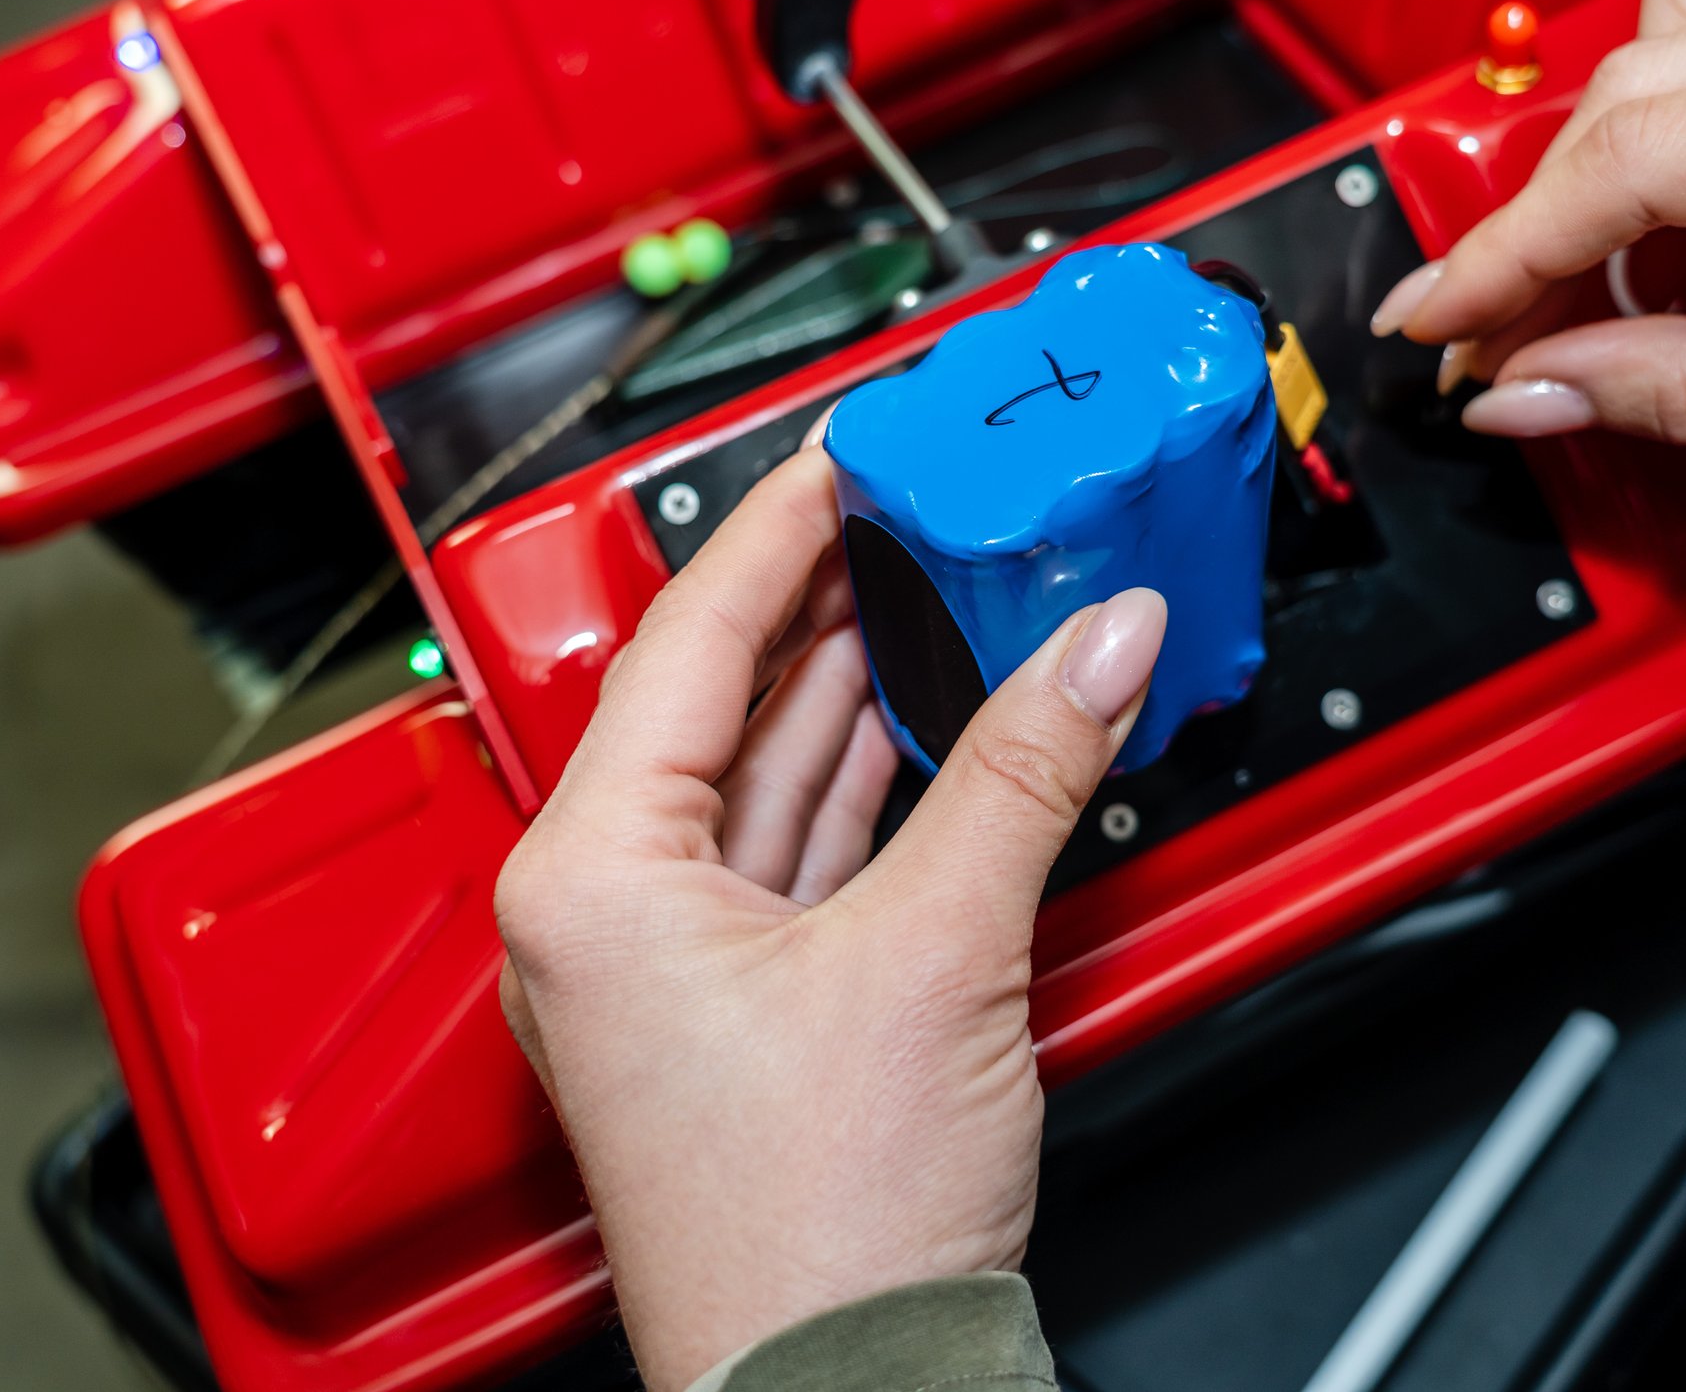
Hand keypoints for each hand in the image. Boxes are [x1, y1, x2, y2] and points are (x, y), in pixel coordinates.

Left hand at [492, 448, 1165, 1388]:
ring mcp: (673, 963)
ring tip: (936, 582)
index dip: (778, 529)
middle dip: (827, 598)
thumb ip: (1021, 773)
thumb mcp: (937, 956)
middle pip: (724, 698)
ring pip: (772, 774)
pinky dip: (878, 782)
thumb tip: (1094, 642)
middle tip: (906, 502)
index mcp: (592, 875)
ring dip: (858, 683)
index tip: (842, 452)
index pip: (687, 642)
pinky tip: (938, 719)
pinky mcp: (746, 1008)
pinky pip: (808, 850)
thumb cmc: (811, 1233)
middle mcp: (607, 911)